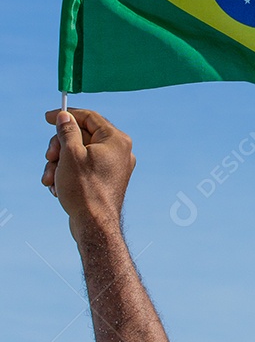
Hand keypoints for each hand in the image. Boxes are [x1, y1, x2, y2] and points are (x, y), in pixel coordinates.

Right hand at [43, 109, 135, 239]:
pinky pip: (84, 168)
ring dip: (60, 164)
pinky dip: (68, 174)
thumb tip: (65, 117)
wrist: (94, 225)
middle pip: (82, 136)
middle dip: (60, 147)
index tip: (48, 118)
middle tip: (50, 157)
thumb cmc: (84, 189)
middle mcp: (120, 151)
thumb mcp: (70, 154)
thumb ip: (67, 131)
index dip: (67, 115)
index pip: (89, 117)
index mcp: (116, 139)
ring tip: (51, 179)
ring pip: (80, 154)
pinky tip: (57, 187)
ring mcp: (114, 167)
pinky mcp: (106, 180)